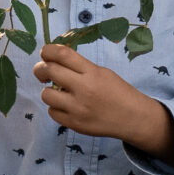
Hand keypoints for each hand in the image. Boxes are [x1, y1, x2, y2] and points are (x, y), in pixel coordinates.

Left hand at [33, 44, 173, 158]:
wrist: (133, 118)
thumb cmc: (118, 92)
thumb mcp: (102, 72)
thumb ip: (79, 67)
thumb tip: (53, 60)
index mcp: (92, 72)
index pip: (62, 54)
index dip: (48, 50)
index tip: (45, 53)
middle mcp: (83, 89)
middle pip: (49, 71)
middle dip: (40, 69)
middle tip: (42, 72)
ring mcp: (78, 108)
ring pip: (46, 94)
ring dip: (48, 91)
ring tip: (58, 92)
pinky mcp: (75, 124)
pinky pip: (52, 112)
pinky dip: (56, 108)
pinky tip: (66, 106)